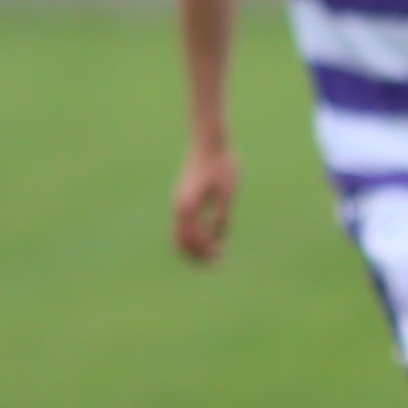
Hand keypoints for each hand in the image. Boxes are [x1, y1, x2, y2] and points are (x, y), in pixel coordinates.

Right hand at [172, 142, 238, 263]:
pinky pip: (184, 225)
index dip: (205, 253)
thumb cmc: (222, 165)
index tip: (221, 259)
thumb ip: (221, 217)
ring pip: (180, 234)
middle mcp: (179, 206)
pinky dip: (194, 237)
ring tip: (215, 255)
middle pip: (181, 241)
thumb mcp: (228, 194)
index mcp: (188, 206)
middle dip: (197, 255)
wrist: (211, 143)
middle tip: (217, 263)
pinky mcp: (184, 199)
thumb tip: (218, 240)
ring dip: (195, 248)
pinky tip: (212, 238)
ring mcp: (179, 203)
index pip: (192, 239)